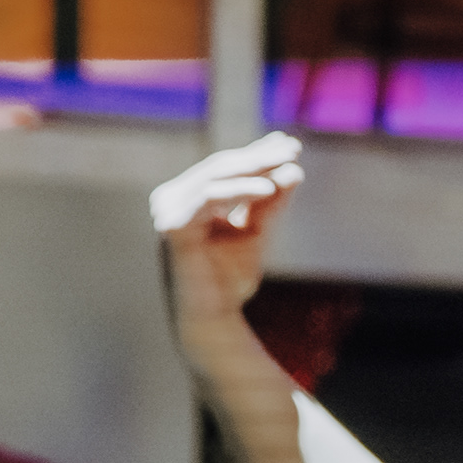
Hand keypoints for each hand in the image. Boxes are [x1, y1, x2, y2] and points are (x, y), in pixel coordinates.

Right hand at [150, 133, 306, 328]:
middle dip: (260, 156)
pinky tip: (267, 188)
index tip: (290, 144)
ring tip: (287, 164)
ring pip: (215, 177)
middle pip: (221, 167)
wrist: (215, 318)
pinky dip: (238, 190)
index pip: (225, 167)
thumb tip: (294, 168)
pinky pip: (208, 197)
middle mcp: (172, 199)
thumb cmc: (231, 278)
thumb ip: (271, 202)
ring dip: (254, 168)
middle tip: (293, 147)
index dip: (258, 153)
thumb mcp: (258, 232)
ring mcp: (168, 211)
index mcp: (188, 197)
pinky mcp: (172, 226)